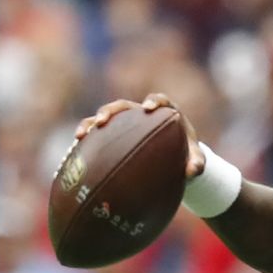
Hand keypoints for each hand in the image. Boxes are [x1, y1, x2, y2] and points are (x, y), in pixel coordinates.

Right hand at [75, 93, 205, 177]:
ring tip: (81, 135)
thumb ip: (197, 164)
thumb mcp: (195, 160)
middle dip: (111, 111)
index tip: (148, 108)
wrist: (174, 159)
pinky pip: (97, 136)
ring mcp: (125, 124)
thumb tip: (192, 171)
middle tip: (103, 121)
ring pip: (104, 118)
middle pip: (122, 106)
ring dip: (91, 123)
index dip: (153, 101)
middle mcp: (141, 115)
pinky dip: (86, 141)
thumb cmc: (186, 156)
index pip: (159, 100)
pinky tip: (75, 152)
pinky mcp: (114, 135)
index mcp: (164, 113)